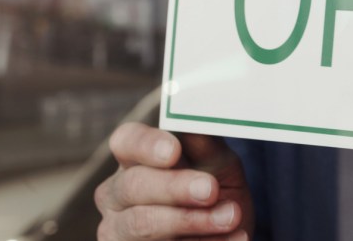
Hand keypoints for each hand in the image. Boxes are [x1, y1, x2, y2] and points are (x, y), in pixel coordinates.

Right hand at [95, 123, 253, 239]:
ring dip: (192, 220)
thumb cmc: (214, 190)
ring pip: (143, 225)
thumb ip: (207, 145)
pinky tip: (236, 238)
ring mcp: (118, 231)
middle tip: (210, 189)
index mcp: (135, 159)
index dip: (147, 144)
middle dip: (175, 187)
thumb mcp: (218, 164)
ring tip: (231, 216)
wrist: (227, 232)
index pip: (126, 141)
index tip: (173, 150)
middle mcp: (117, 194)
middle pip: (134, 185)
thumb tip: (199, 123)